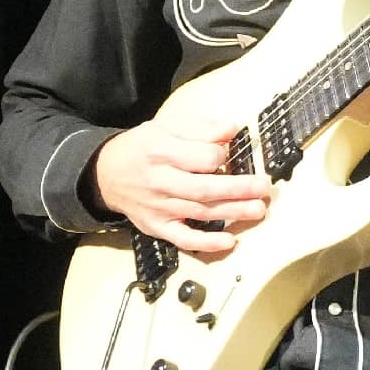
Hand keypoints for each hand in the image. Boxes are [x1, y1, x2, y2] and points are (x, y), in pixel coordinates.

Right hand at [92, 113, 271, 252]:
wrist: (105, 174)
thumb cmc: (142, 147)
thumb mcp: (166, 126)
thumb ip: (200, 128)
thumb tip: (232, 129)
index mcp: (161, 151)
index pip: (200, 157)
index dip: (222, 156)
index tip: (231, 153)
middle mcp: (159, 181)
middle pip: (204, 188)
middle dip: (238, 189)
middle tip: (263, 188)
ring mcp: (158, 207)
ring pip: (200, 212)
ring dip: (233, 213)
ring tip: (258, 210)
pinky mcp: (157, 227)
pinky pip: (184, 239)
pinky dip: (207, 243)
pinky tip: (229, 241)